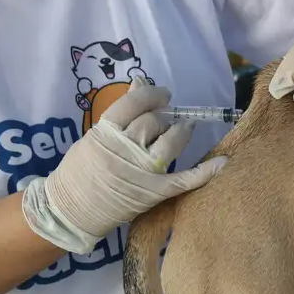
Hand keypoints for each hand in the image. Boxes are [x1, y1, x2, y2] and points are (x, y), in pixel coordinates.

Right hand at [22, 77, 226, 253]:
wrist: (71, 209)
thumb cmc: (79, 170)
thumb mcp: (93, 136)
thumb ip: (118, 115)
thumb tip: (140, 84)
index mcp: (105, 132)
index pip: (135, 103)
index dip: (152, 95)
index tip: (162, 95)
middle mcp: (125, 149)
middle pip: (154, 122)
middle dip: (162, 117)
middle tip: (165, 119)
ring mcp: (142, 172)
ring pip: (171, 142)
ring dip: (181, 132)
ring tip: (184, 129)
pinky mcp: (154, 192)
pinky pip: (184, 179)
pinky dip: (205, 171)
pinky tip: (222, 162)